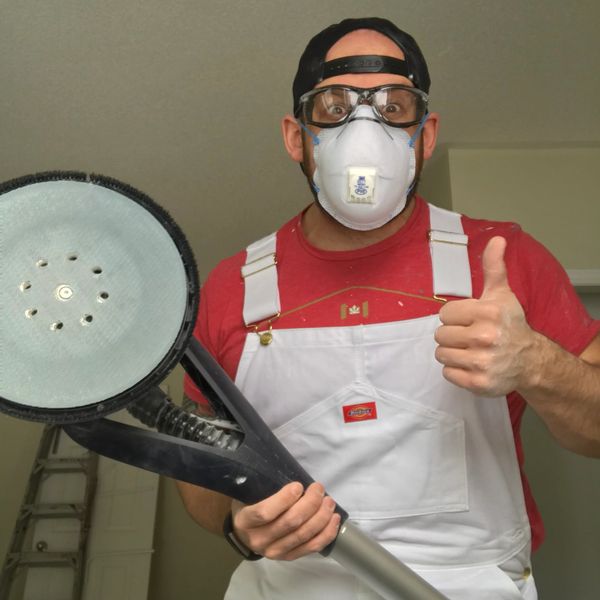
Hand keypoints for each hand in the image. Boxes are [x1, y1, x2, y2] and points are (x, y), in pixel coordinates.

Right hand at [231, 481, 340, 560]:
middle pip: (290, 523)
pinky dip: (326, 534)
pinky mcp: (289, 557)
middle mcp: (259, 539)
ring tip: (329, 502)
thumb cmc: (248, 506)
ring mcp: (275, 551)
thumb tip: (290, 472)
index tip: (298, 485)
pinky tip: (334, 520)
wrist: (244, 534)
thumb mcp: (247, 494)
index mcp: (246, 521)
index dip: (284, 499)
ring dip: (321, 517)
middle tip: (319, 489)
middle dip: (309, 504)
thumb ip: (263, 487)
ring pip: (303, 535)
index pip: (265, 512)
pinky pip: (311, 547)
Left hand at [434, 236, 537, 396]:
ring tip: (470, 350)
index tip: (470, 320)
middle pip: (440, 334)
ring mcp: (482, 362)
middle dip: (453, 335)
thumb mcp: (502, 294)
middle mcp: (485, 337)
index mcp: (487, 313)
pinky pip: (448, 373)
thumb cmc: (511, 325)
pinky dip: (456, 371)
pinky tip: (472, 364)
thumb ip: (493, 267)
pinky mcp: (478, 383)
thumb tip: (496, 239)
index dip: (456, 316)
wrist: (530, 360)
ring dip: (452, 352)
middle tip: (470, 337)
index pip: (445, 313)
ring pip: (441, 354)